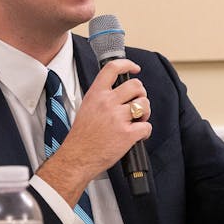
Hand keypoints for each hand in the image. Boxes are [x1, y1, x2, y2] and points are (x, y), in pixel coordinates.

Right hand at [36, 58, 150, 205]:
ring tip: (137, 120)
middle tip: (136, 103)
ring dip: (145, 112)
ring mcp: (118, 118)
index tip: (134, 68)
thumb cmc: (81, 137)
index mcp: (96, 94)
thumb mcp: (86, 108)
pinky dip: (145, 131)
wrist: (77, 158)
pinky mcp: (127, 134)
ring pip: (144, 104)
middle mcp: (107, 103)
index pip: (113, 68)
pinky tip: (137, 135)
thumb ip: (101, 98)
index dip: (127, 65)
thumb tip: (117, 94)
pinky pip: (147, 126)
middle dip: (141, 94)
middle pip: (136, 85)